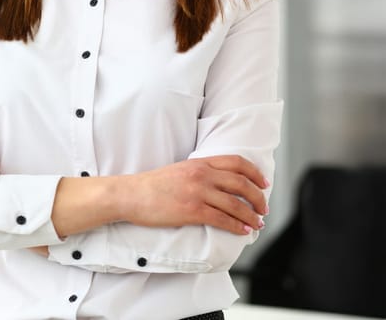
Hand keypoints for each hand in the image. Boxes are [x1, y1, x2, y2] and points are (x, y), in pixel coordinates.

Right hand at [119, 155, 268, 234]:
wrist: (130, 195)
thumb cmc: (151, 186)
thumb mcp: (178, 170)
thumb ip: (199, 172)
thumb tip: (218, 184)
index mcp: (199, 163)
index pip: (236, 162)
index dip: (255, 173)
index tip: (263, 184)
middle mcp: (201, 175)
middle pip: (241, 183)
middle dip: (258, 198)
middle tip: (263, 208)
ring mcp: (197, 193)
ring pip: (235, 204)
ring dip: (251, 215)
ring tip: (258, 223)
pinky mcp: (192, 211)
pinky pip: (222, 219)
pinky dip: (237, 225)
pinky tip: (243, 230)